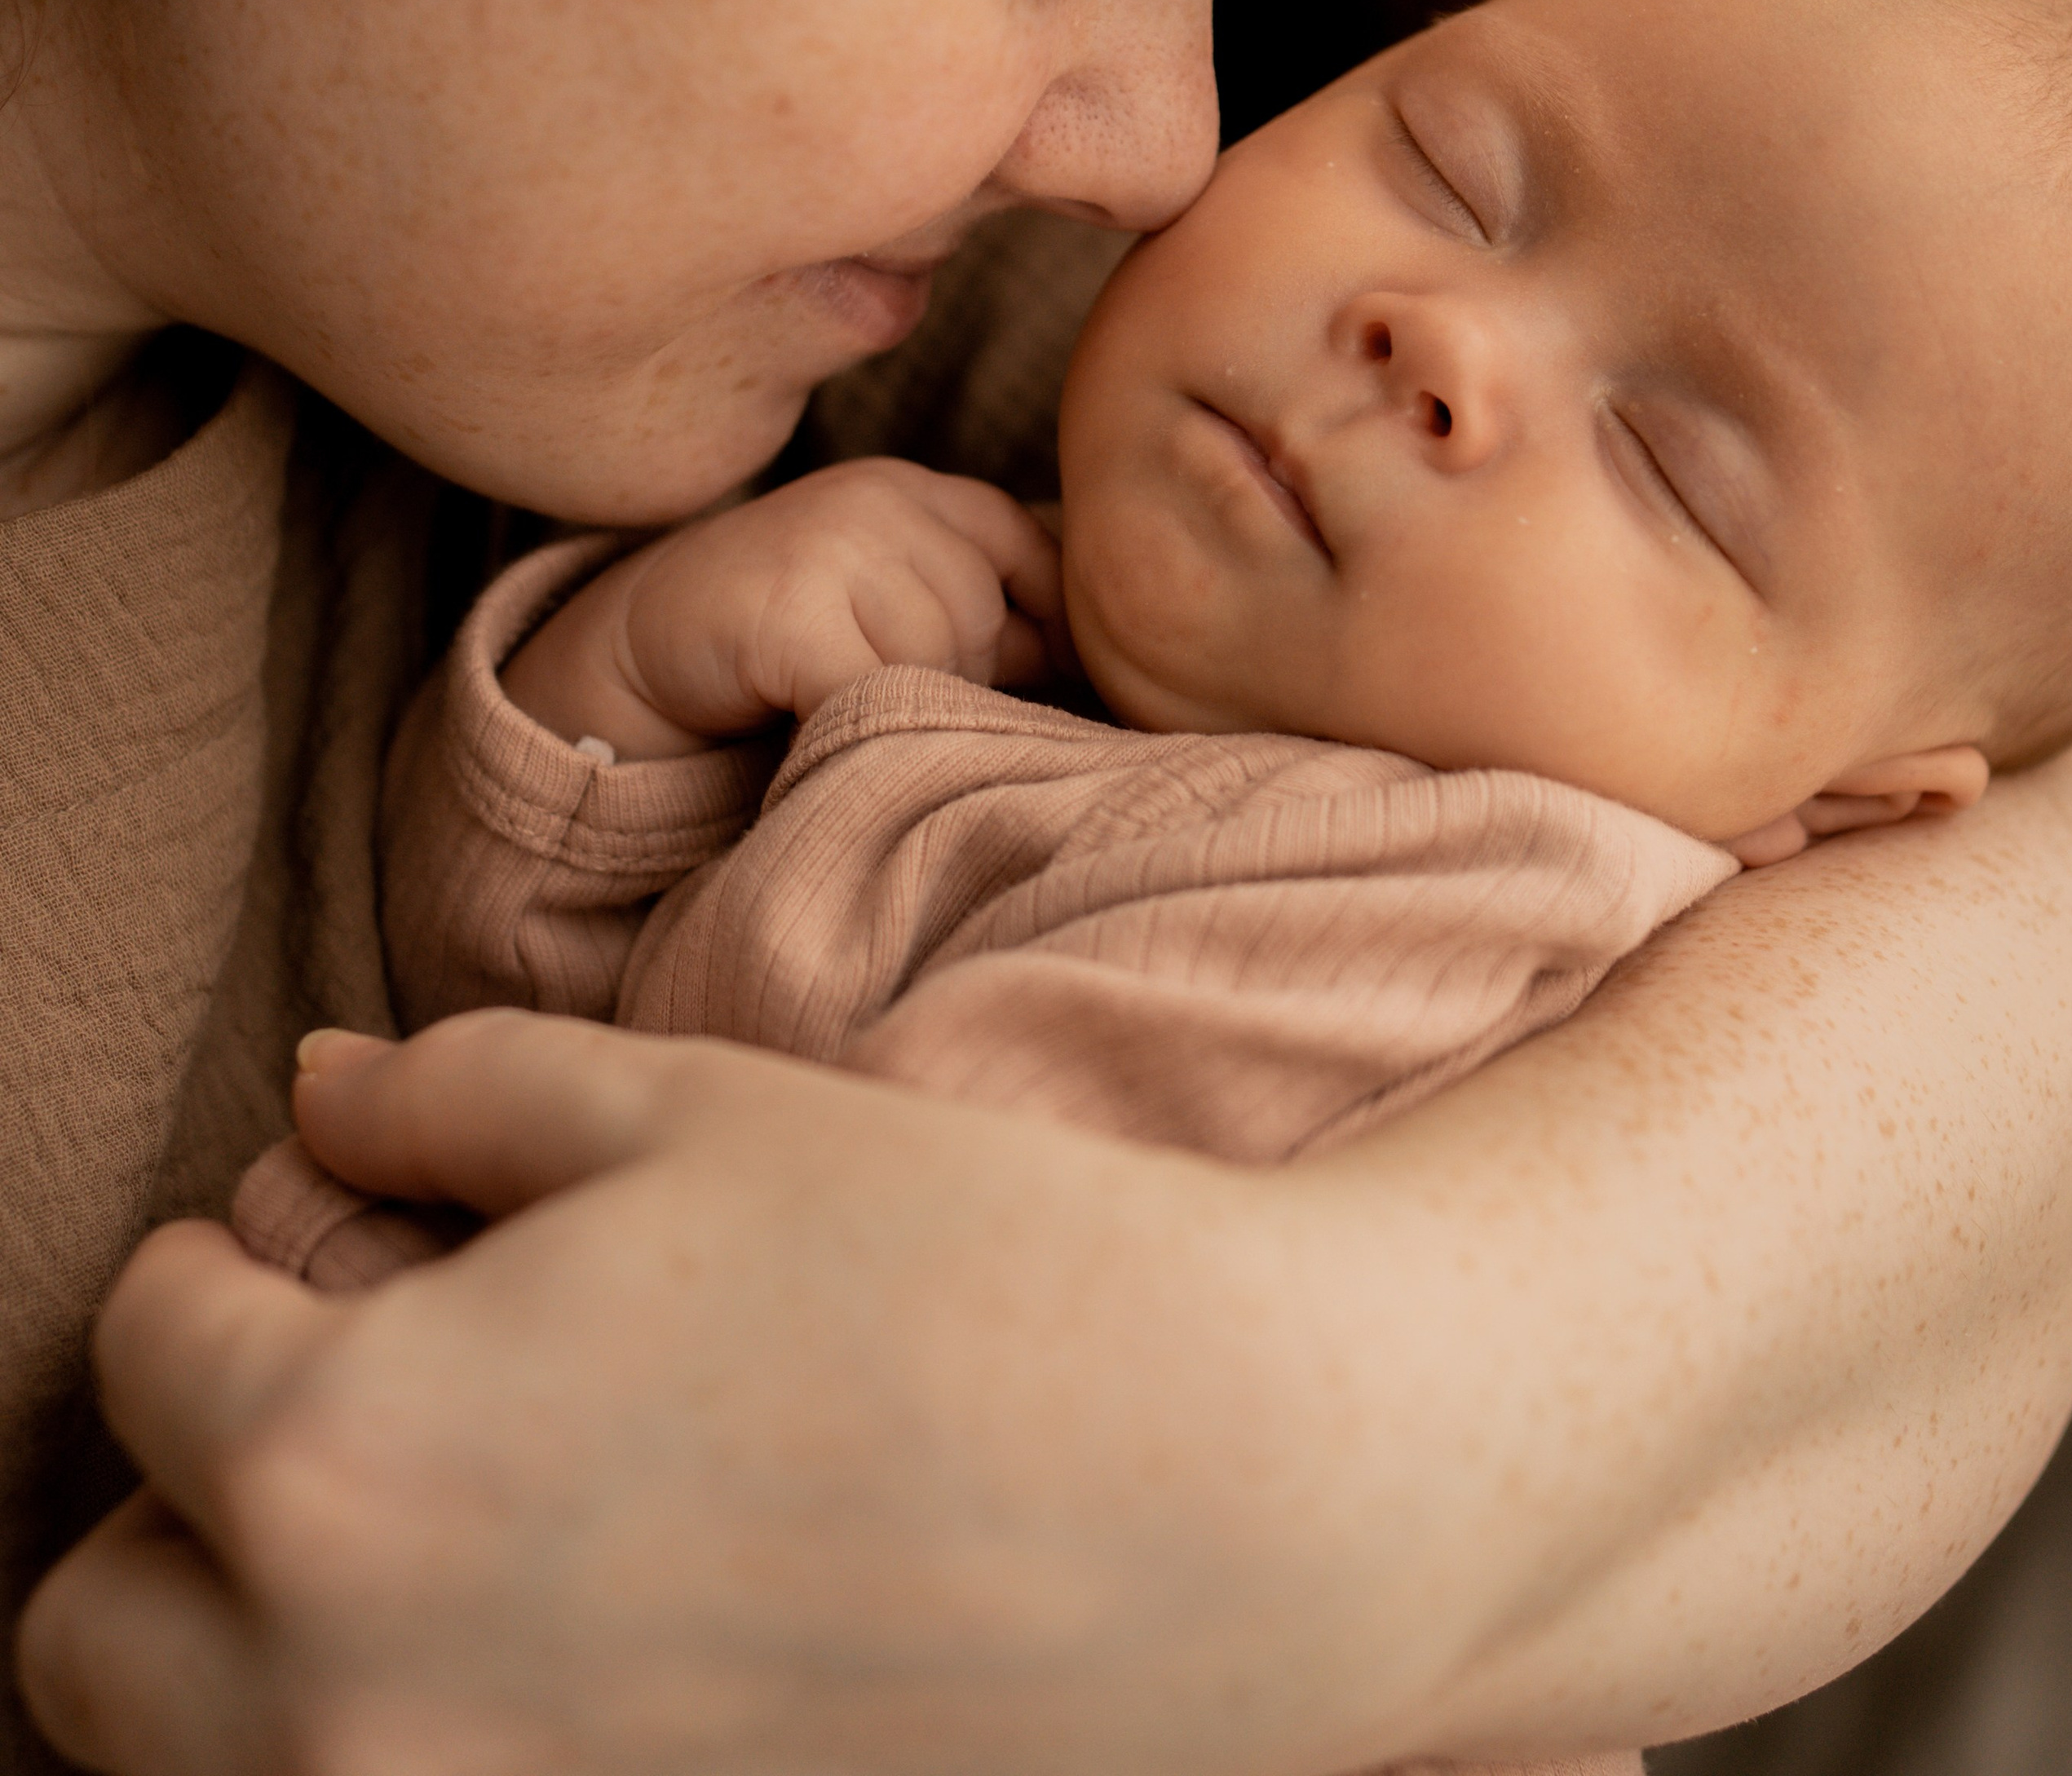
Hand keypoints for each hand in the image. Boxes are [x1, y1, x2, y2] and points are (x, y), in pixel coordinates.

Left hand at [18, 1015, 1353, 1775]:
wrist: (1223, 1507)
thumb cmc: (952, 1269)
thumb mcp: (682, 1111)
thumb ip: (447, 1100)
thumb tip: (315, 1097)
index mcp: (346, 1464)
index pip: (141, 1348)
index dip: (216, 1257)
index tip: (304, 1232)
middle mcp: (348, 1716)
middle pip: (95, 1634)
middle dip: (185, 1495)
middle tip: (333, 1397)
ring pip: (200, 1773)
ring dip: (248, 1651)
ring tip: (422, 1527)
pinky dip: (402, 1738)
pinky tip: (547, 1626)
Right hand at [503, 459, 1065, 757]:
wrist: (632, 659)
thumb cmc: (783, 650)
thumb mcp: (892, 613)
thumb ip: (983, 621)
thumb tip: (1100, 667)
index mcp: (919, 493)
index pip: (1033, 551)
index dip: (1042, 631)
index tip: (1022, 685)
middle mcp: (881, 497)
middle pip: (988, 615)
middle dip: (954, 684)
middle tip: (875, 705)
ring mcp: (831, 540)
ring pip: (940, 654)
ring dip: (897, 710)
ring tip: (834, 711)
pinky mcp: (787, 602)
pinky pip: (873, 690)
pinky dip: (846, 729)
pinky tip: (800, 721)